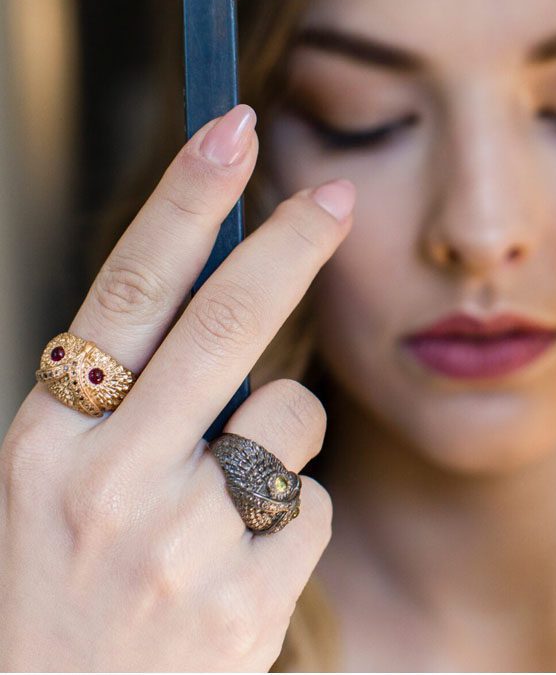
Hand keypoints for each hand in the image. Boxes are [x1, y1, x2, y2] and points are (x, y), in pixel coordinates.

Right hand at [0, 105, 355, 671]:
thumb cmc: (70, 592)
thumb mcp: (62, 488)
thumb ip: (134, 395)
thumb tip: (232, 284)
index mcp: (46, 442)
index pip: (127, 288)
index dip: (186, 198)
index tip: (233, 127)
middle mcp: (106, 483)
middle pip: (226, 323)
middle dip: (291, 243)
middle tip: (337, 195)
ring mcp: (177, 544)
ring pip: (291, 416)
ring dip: (285, 436)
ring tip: (227, 501)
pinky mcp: (243, 600)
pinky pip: (312, 502)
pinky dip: (292, 519)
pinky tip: (240, 569)